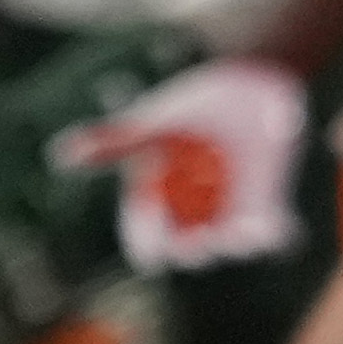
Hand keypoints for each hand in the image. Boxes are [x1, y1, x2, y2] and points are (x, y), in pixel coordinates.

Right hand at [54, 62, 314, 274]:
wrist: (243, 86)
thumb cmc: (189, 108)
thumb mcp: (151, 124)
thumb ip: (113, 142)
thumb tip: (57, 154)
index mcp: (157, 199)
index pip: (146, 232)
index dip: (149, 244)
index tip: (152, 257)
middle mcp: (191, 212)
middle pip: (190, 241)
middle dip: (195, 247)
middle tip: (198, 246)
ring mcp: (229, 208)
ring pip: (230, 238)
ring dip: (237, 241)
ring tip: (241, 236)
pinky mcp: (267, 200)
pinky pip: (271, 225)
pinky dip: (277, 232)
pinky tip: (284, 232)